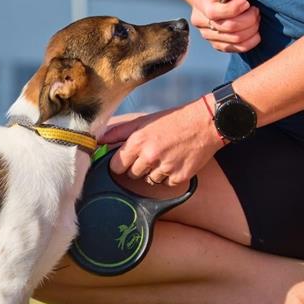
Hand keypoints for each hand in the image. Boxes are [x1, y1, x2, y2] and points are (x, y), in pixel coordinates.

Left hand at [100, 99, 222, 186]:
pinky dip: (170, 176)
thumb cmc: (173, 120)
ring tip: (164, 156)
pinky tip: (175, 162)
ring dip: (153, 172)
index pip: (116, 166)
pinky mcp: (180, 176)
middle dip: (137, 167)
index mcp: (138, 142)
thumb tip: (98, 139)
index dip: (120, 164)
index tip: (126, 160)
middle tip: (149, 155)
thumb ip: (118, 132)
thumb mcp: (143, 121)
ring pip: (149, 180)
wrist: (206, 123)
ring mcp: (165, 168)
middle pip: (132, 175)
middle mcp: (150, 156)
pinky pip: (167, 183)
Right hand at [190, 0, 260, 52]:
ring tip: (256, 18)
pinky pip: (237, 48)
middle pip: (228, 27)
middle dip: (249, 19)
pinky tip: (255, 32)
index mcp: (201, 4)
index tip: (246, 3)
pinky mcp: (218, 45)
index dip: (234, 9)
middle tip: (255, 10)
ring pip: (235, 39)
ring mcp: (209, 36)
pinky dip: (251, 41)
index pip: (214, 12)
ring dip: (252, 28)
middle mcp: (201, 23)